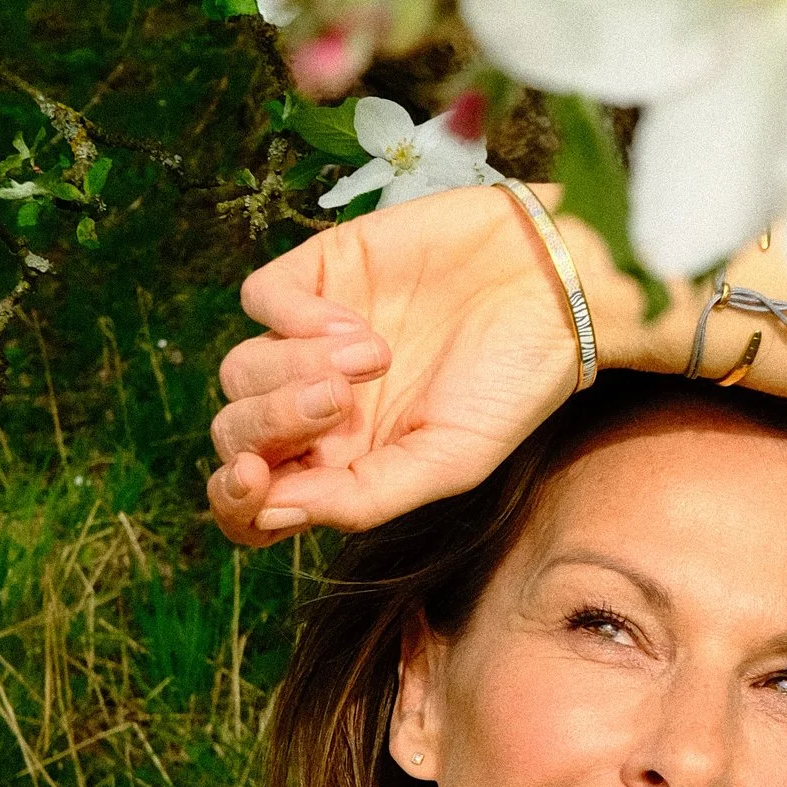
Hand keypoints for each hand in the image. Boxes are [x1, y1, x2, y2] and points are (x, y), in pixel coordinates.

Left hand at [207, 185, 592, 543]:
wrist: (554, 285)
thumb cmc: (513, 381)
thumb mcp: (450, 461)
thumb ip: (362, 498)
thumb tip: (272, 514)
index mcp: (342, 462)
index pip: (252, 498)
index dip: (233, 499)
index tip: (254, 480)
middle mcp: (316, 405)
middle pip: (236, 431)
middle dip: (271, 423)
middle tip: (341, 403)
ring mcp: (309, 337)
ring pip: (239, 368)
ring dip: (294, 368)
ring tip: (376, 355)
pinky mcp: (318, 272)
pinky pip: (259, 298)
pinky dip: (294, 315)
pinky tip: (358, 323)